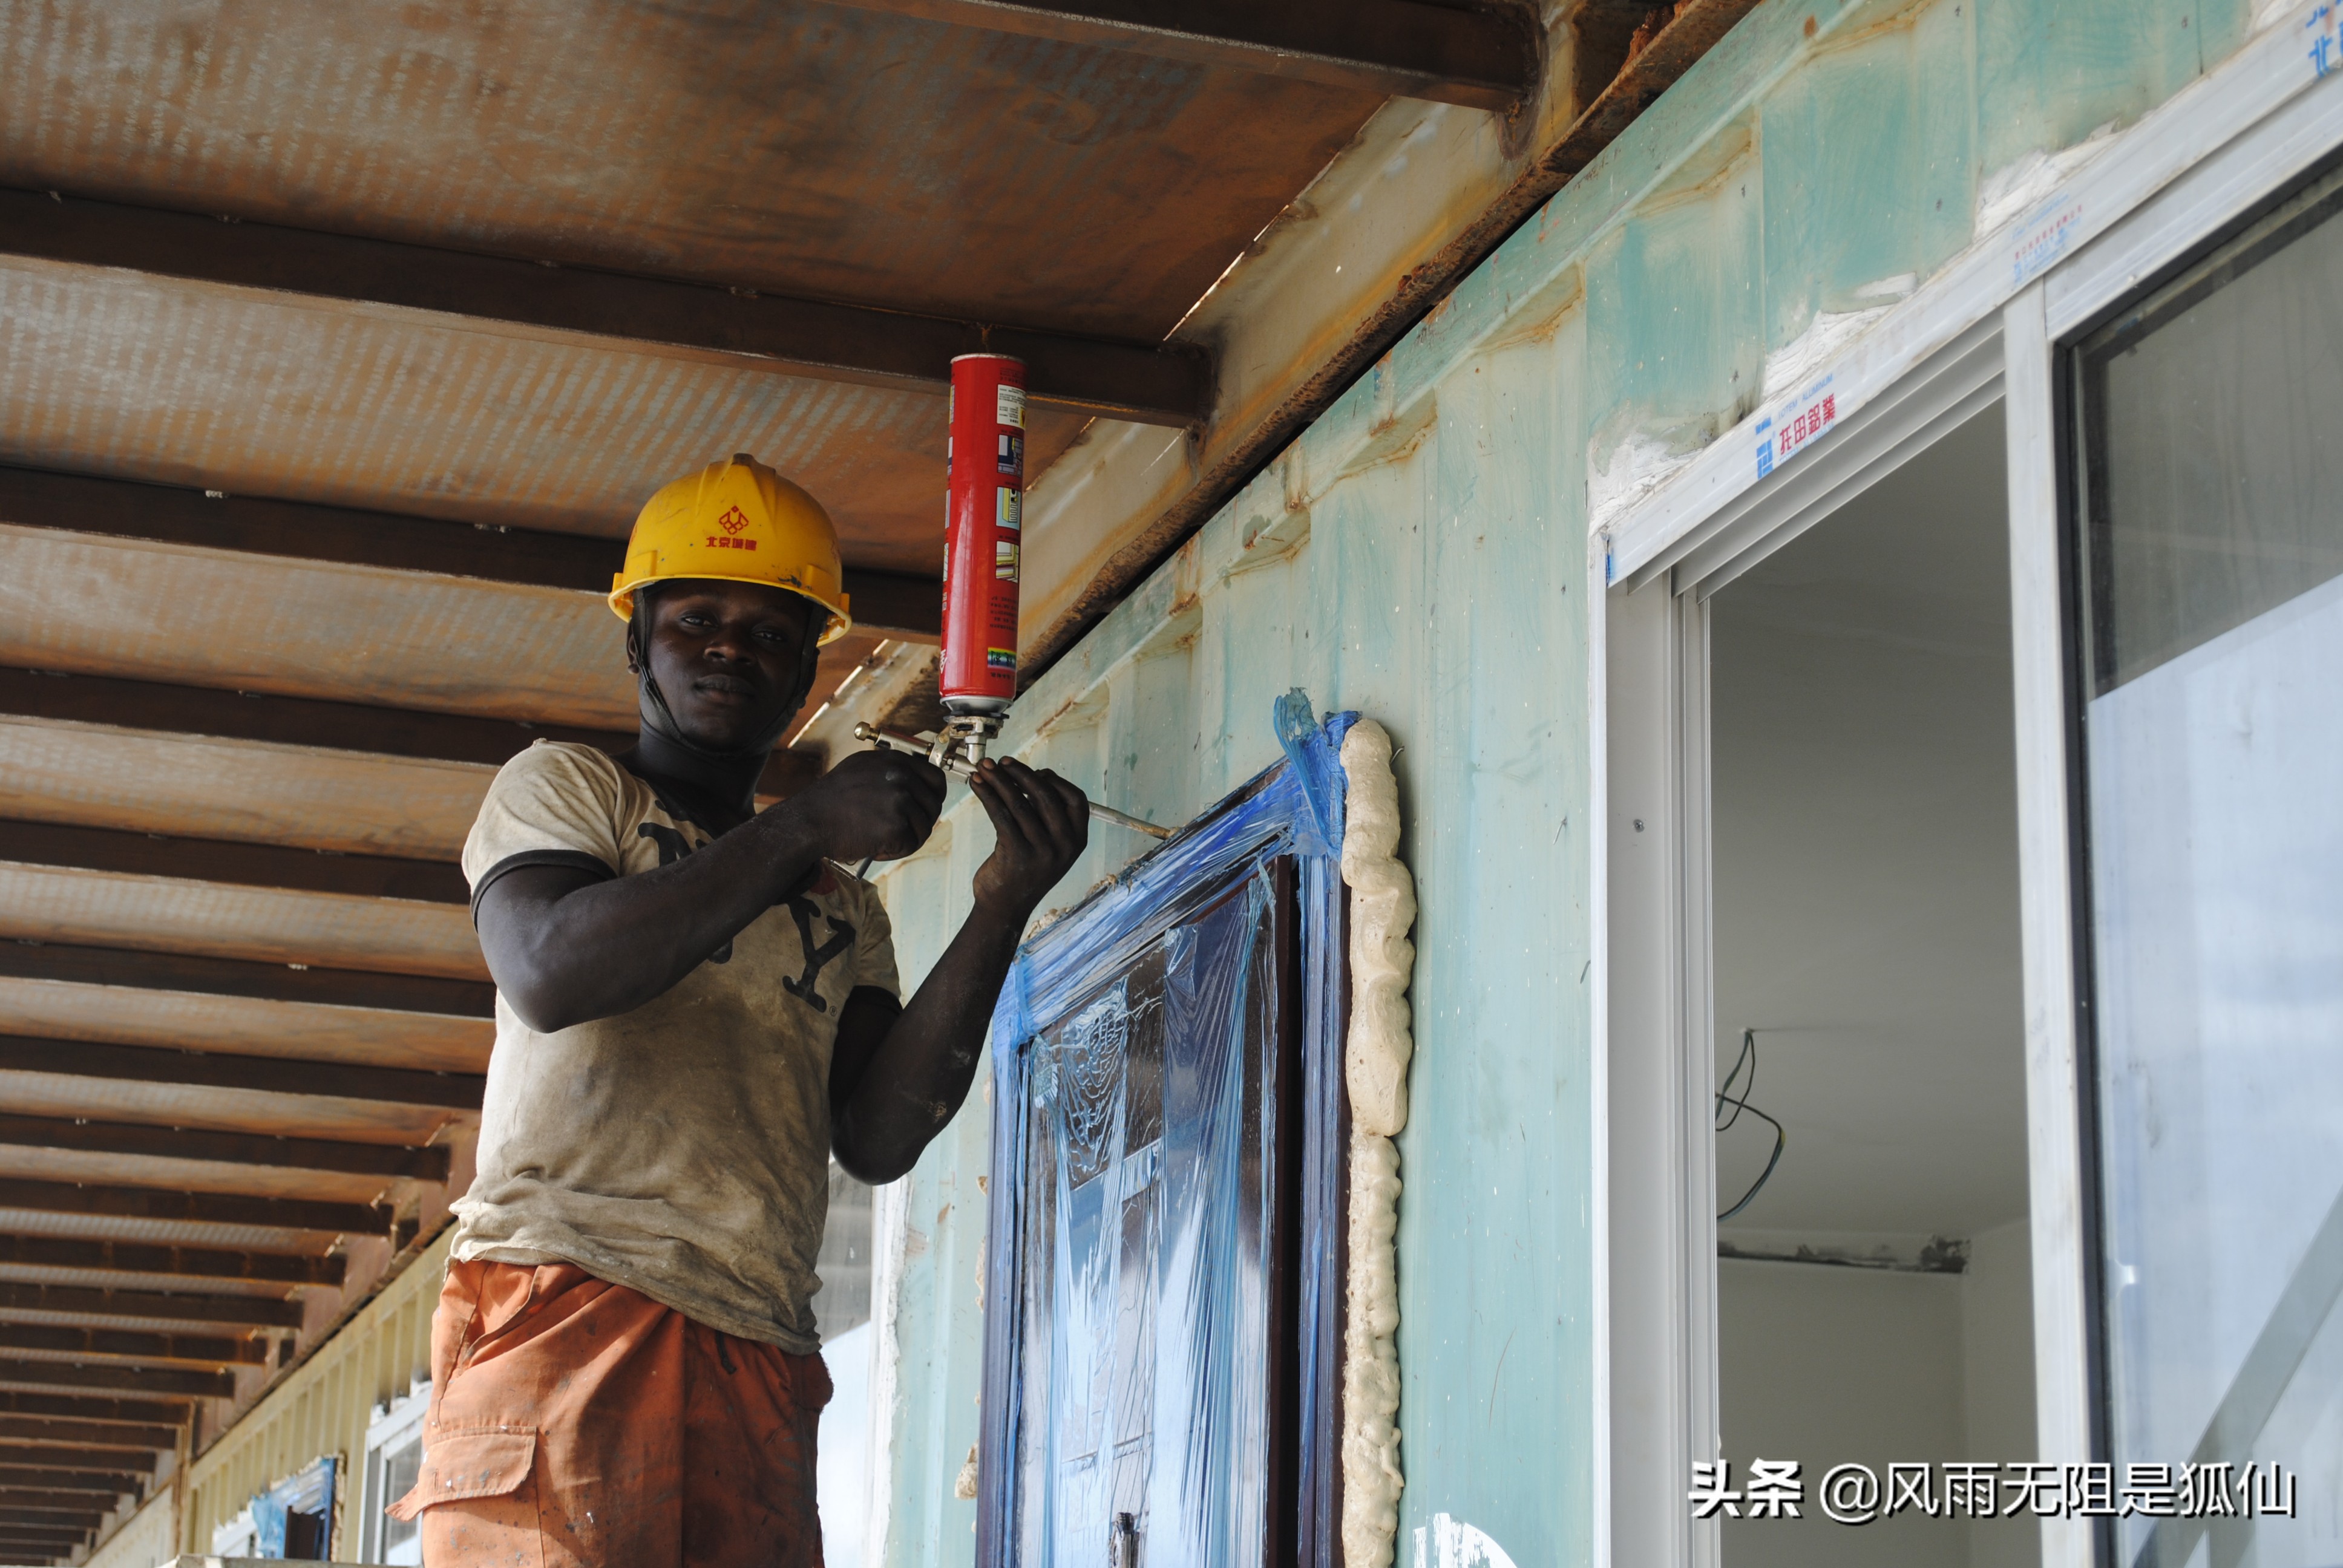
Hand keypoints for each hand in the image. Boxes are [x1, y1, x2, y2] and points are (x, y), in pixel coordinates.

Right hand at [794, 748, 947, 863]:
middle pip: (933, 806)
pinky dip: (894, 852)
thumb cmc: (829, 801)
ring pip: (924, 827)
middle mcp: (901, 776)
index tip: (926, 809)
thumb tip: (915, 783)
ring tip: (879, 840)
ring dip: (905, 839)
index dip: (935, 797)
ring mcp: (900, 800)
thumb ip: (890, 772)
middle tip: (899, 832)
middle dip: (919, 822)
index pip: (936, 778)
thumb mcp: (861, 769)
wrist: (807, 821)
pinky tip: (874, 848)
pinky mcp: (896, 825)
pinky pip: (910, 845)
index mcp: (895, 761)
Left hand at [968, 758, 1088, 915]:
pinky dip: (988, 795)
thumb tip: (1029, 776)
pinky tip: (977, 786)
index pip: (1076, 799)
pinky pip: (1001, 815)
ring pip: (1020, 804)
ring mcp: (1042, 851)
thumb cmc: (1024, 869)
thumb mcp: (1048, 845)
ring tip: (983, 768)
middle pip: (1046, 796)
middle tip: (1001, 762)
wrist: (1005, 907)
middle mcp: (1065, 845)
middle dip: (1021, 774)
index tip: (1035, 771)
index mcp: (1078, 840)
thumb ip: (1046, 816)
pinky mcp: (1017, 854)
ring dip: (999, 781)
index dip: (1056, 781)